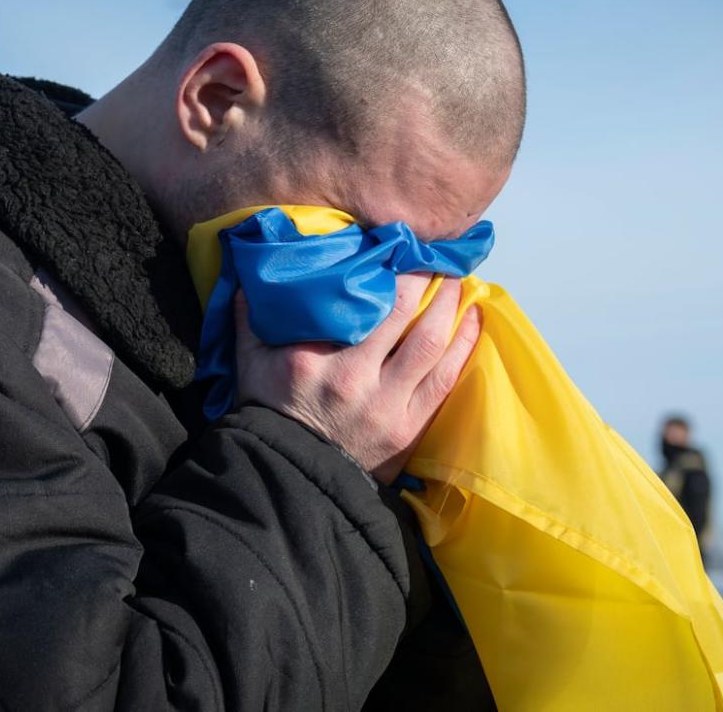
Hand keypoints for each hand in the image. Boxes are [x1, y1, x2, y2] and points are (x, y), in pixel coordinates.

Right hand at [235, 274, 480, 482]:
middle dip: (424, 278)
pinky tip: (473, 319)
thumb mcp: (250, 363)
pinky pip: (445, 379)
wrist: (290, 476)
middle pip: (402, 314)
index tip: (397, 245)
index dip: (385, 268)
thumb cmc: (271, 413)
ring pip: (431, 342)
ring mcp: (386, 405)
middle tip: (435, 255)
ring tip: (458, 280)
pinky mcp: (409, 427)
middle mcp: (353, 378)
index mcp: (314, 359)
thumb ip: (251, 318)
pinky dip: (464, 345)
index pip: (358, 302)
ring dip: (450, 306)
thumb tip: (249, 274)